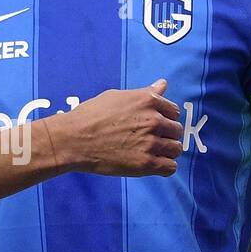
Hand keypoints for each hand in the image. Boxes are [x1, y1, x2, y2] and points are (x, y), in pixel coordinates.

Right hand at [53, 78, 182, 176]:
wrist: (73, 139)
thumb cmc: (91, 115)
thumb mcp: (118, 97)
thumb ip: (145, 93)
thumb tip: (163, 84)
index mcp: (148, 101)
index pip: (174, 112)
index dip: (165, 119)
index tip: (154, 126)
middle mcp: (154, 120)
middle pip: (177, 130)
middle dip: (167, 135)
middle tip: (149, 141)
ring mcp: (151, 143)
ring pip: (176, 149)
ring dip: (166, 152)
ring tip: (150, 153)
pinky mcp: (145, 164)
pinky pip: (170, 167)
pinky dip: (164, 167)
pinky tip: (152, 164)